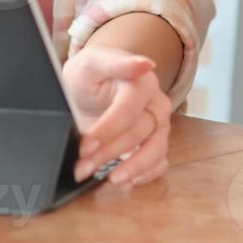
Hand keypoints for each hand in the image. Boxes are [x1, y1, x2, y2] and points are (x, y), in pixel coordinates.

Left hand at [62, 45, 171, 188]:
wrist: (90, 89)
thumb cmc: (90, 76)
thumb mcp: (92, 62)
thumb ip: (115, 61)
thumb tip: (144, 64)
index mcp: (142, 83)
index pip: (127, 110)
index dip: (106, 130)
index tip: (84, 145)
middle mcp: (156, 105)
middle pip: (137, 134)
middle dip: (107, 153)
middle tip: (82, 167)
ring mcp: (159, 127)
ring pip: (155, 151)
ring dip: (130, 169)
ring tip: (108, 180)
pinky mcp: (157, 144)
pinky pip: (160, 163)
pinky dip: (146, 174)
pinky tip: (127, 180)